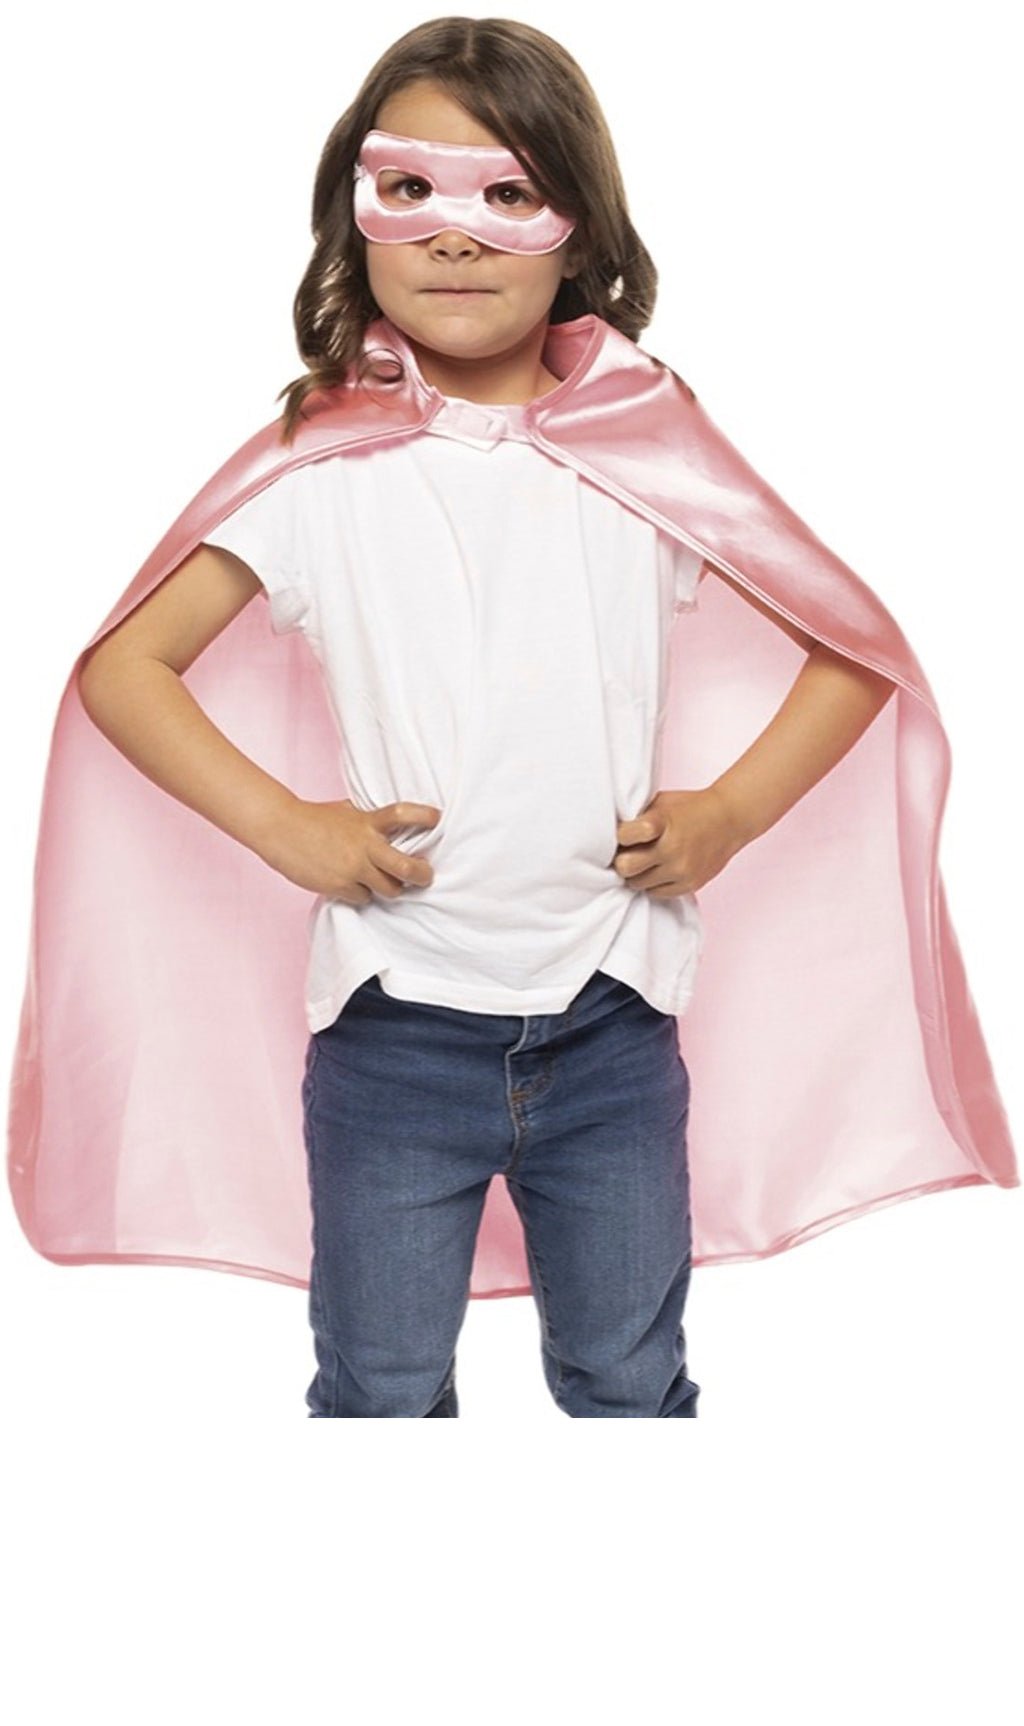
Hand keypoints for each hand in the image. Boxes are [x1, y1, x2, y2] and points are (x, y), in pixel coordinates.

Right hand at [262, 797, 441, 904]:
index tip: (437, 818)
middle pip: (406, 867)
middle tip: (425, 876)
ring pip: (390, 889)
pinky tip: (352, 884)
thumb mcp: (347, 811)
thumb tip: (391, 828)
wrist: (280, 828)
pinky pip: (363, 898)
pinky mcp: (339, 885)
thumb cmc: (313, 818)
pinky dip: (362, 894)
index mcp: (367, 821)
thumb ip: (368, 821)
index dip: (424, 817)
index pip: (403, 814)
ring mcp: (352, 867)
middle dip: (422, 875)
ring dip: (391, 888)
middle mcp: (364, 845)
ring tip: (386, 882)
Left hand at [613, 788, 747, 898]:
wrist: (729, 819)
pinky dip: (653, 883)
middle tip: (626, 853)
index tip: (623, 833)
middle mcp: (671, 848)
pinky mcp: (689, 884)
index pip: (623, 836)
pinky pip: (656, 893)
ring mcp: (681, 869)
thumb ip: (637, 817)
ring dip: (637, 873)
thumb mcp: (661, 803)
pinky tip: (658, 869)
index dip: (619, 836)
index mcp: (661, 823)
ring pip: (637, 883)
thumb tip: (605, 833)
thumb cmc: (687, 808)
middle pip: (625, 867)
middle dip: (622, 860)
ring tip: (644, 860)